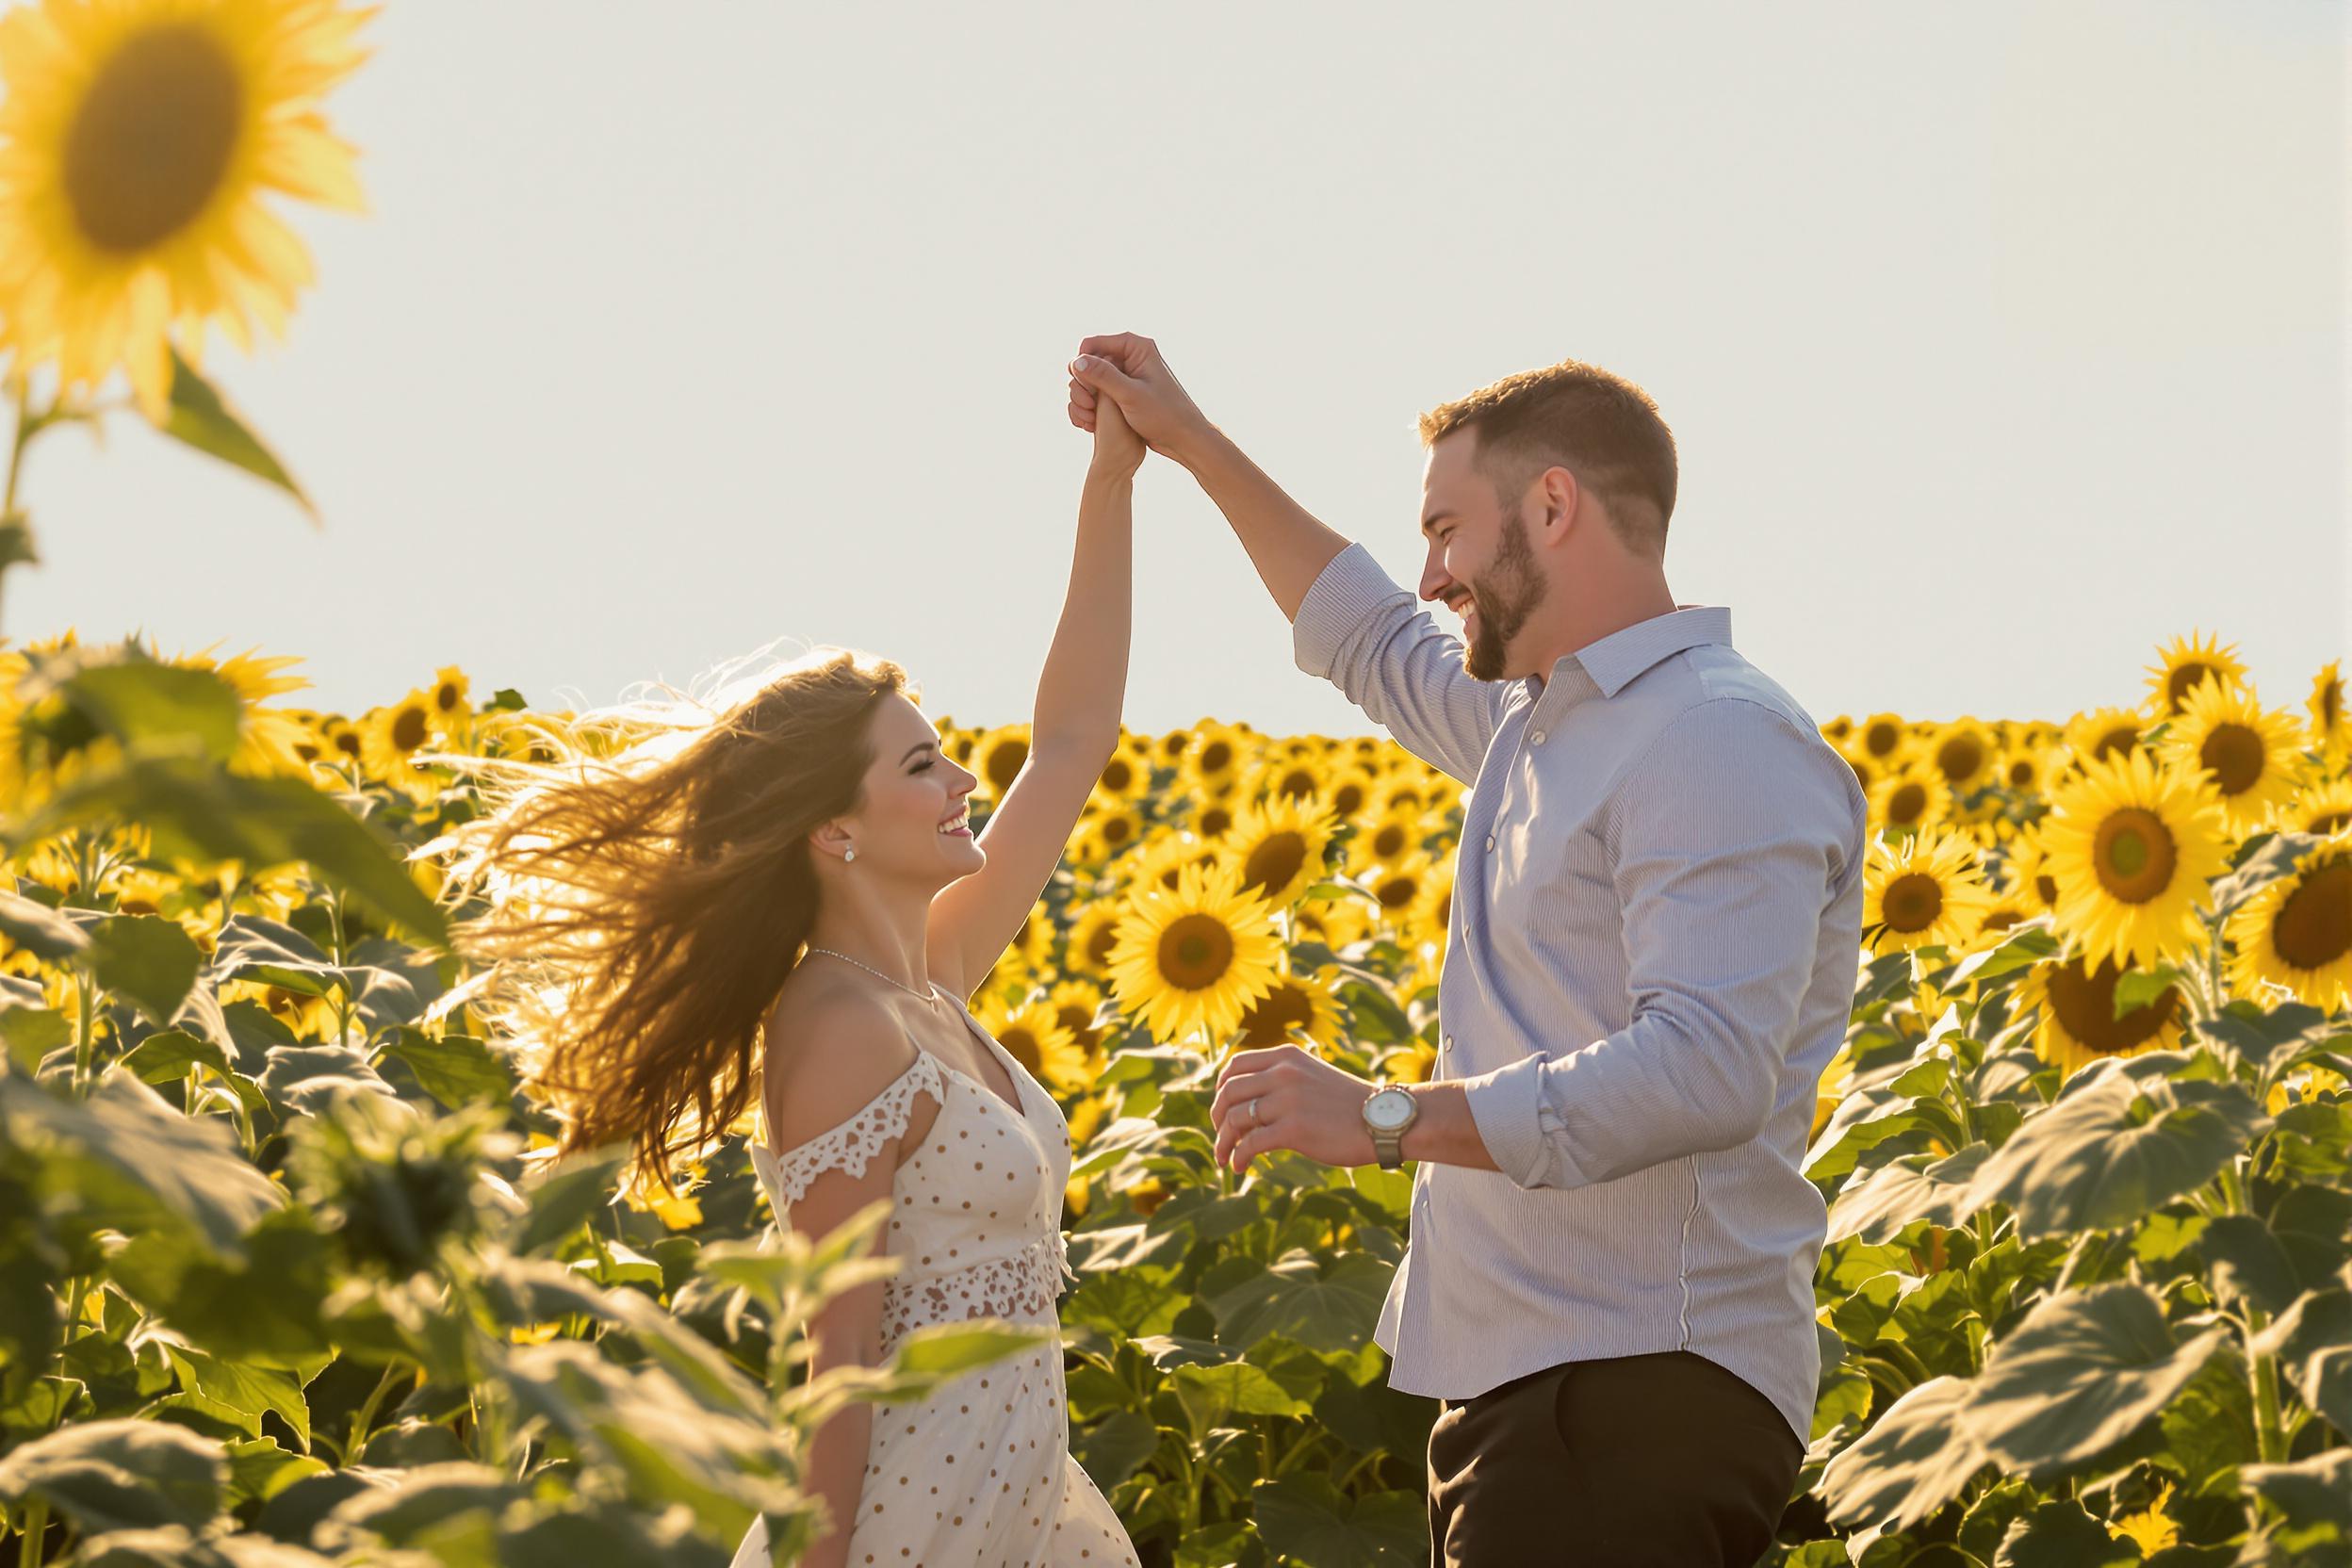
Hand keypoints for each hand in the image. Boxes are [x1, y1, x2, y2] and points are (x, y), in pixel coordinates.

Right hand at [1067, 333, 1212, 467]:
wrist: (1183, 438)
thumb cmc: (1164, 415)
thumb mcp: (1131, 395)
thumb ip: (1103, 376)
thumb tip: (1076, 361)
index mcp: (1136, 347)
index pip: (1093, 344)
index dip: (1082, 364)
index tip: (1084, 389)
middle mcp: (1131, 356)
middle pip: (1090, 360)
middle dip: (1083, 383)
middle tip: (1087, 407)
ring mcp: (1127, 373)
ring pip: (1092, 378)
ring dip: (1085, 396)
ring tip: (1090, 418)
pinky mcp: (1125, 390)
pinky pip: (1099, 391)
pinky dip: (1092, 404)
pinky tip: (1092, 422)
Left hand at [1209, 1044, 1379, 1173]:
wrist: (1383, 1121)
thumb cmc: (1348, 1104)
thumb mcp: (1312, 1076)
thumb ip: (1282, 1079)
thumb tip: (1246, 1100)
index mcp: (1286, 1057)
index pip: (1235, 1065)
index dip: (1221, 1087)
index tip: (1221, 1107)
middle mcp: (1283, 1073)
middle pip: (1229, 1093)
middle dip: (1217, 1117)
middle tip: (1221, 1137)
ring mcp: (1287, 1100)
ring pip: (1234, 1119)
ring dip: (1224, 1142)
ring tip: (1226, 1158)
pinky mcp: (1293, 1129)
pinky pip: (1250, 1143)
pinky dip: (1238, 1157)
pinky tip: (1240, 1167)